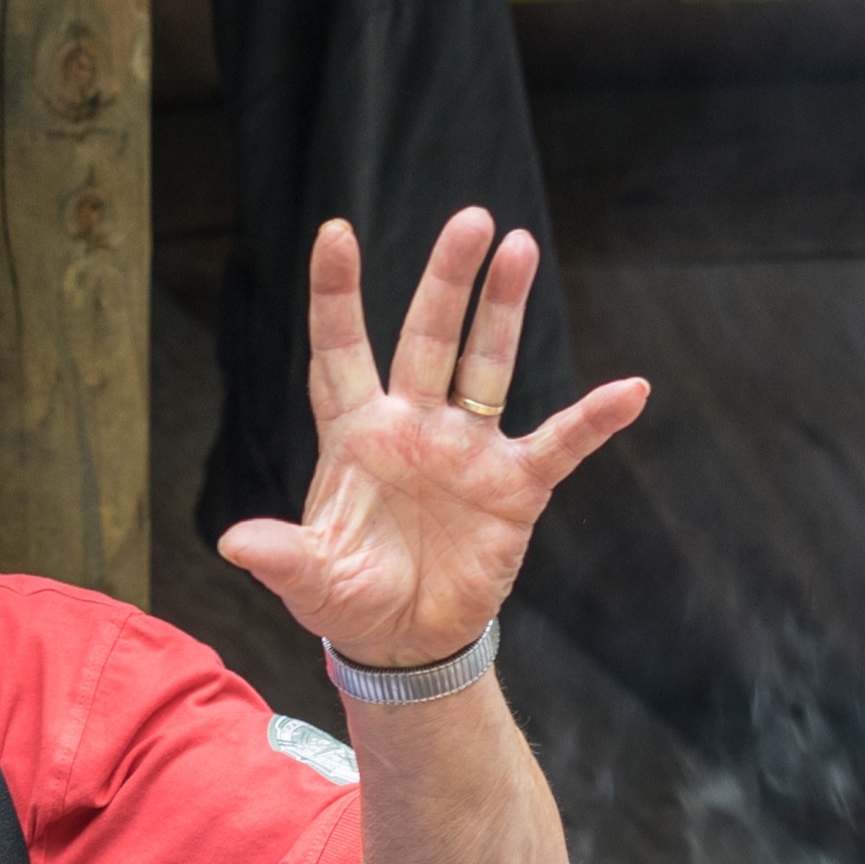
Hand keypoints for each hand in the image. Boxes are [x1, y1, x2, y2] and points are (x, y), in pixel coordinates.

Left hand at [216, 210, 652, 672]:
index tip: (335, 232)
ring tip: (519, 248)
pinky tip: (630, 390)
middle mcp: (412, 425)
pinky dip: (594, 420)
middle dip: (446, 280)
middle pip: (428, 337)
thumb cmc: (349, 600)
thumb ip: (280, 557)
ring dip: (504, 309)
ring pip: (488, 364)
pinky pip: (560, 444)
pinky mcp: (513, 486)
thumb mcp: (310, 581)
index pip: (340, 351)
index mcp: (356, 434)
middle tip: (471, 220)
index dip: (337, 294)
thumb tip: (233, 544)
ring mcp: (465, 449)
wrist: (407, 643)